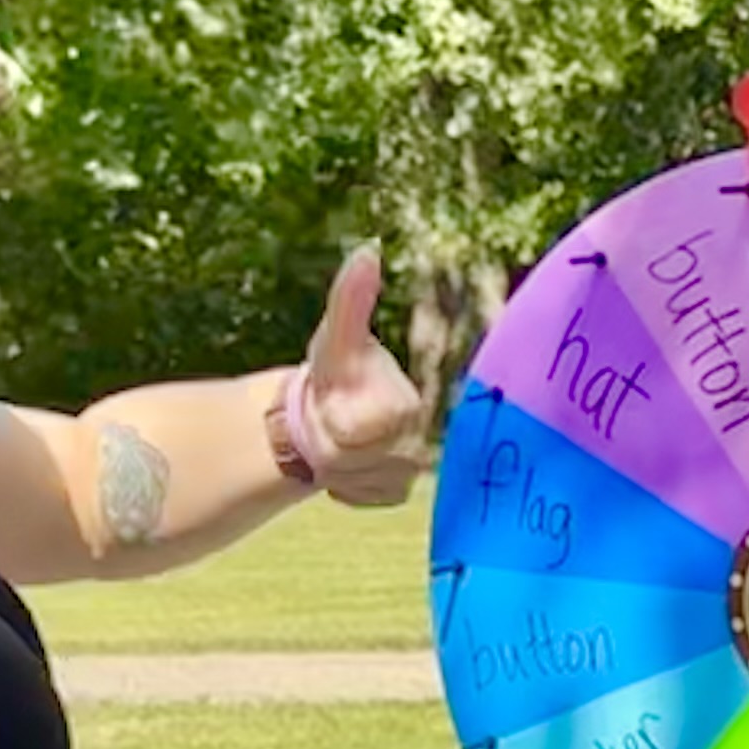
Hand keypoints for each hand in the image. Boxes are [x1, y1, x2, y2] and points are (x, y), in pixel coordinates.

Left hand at [295, 247, 424, 508]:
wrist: (325, 410)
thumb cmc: (336, 371)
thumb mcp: (336, 337)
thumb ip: (352, 298)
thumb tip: (367, 250)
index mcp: (411, 401)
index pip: (381, 424)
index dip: (346, 419)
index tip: (333, 402)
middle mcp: (423, 435)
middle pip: (370, 458)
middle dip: (338, 444)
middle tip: (328, 422)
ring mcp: (413, 466)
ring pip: (368, 479)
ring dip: (339, 466)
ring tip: (334, 441)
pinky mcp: (398, 492)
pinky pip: (367, 497)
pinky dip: (345, 486)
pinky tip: (341, 466)